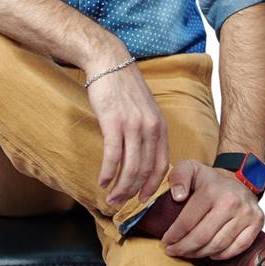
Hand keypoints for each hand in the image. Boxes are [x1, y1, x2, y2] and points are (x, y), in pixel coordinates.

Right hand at [85, 47, 169, 205]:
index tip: (142, 199)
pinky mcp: (114, 122)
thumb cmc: (124, 87)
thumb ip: (147, 131)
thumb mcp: (145, 109)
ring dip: (120, 187)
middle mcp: (150, 128)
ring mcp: (133, 125)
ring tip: (110, 197)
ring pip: (130, 167)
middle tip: (120, 203)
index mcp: (160, 126)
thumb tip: (143, 156)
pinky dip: (108, 172)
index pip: (162, 165)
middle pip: (145, 170)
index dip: (153, 186)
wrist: (110, 63)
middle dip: (133, 192)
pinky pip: (113, 156)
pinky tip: (102, 181)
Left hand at [160, 159, 264, 260]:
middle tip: (174, 252)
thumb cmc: (209, 179)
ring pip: (219, 245)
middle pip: (202, 237)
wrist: (238, 177)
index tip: (166, 242)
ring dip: (201, 254)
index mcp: (212, 190)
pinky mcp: (257, 221)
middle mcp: (231, 201)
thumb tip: (177, 196)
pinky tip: (211, 254)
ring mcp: (246, 213)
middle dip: (184, 248)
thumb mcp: (189, 169)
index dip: (174, 236)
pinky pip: (239, 247)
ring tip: (189, 253)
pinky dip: (223, 255)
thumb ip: (178, 177)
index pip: (188, 222)